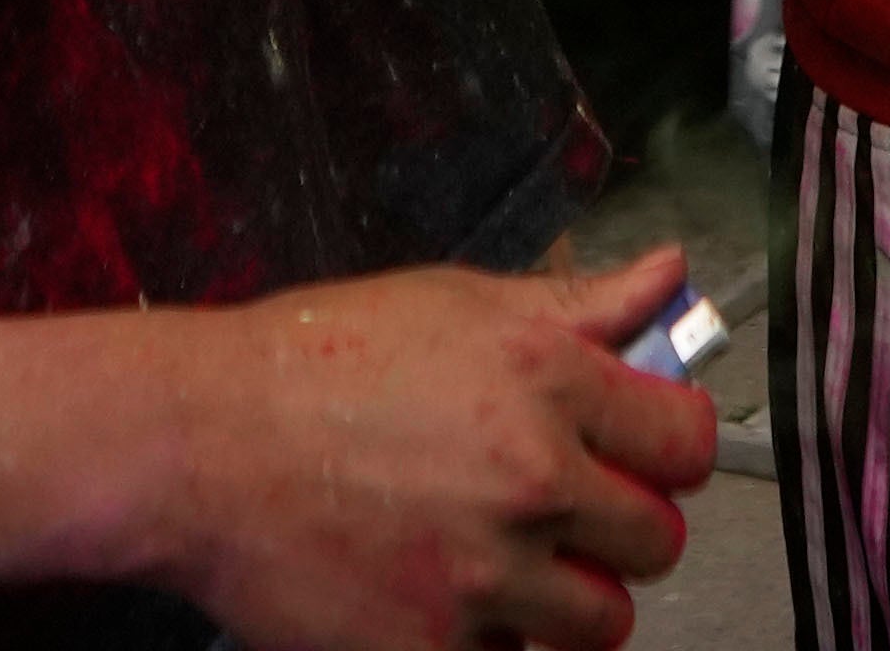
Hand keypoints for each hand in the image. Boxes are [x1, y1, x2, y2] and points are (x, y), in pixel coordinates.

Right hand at [71, 251, 722, 650]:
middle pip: (656, 543)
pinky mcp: (433, 650)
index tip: (641, 454)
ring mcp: (484, 576)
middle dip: (617, 529)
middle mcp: (531, 480)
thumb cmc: (315, 364)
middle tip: (562, 514)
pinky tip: (450, 600)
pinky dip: (493, 644)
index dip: (668, 449)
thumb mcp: (456, 302)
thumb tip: (667, 277)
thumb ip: (578, 304)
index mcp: (547, 382)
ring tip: (507, 564)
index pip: (689, 443)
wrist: (200, 445)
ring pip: (602, 624)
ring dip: (567, 600)